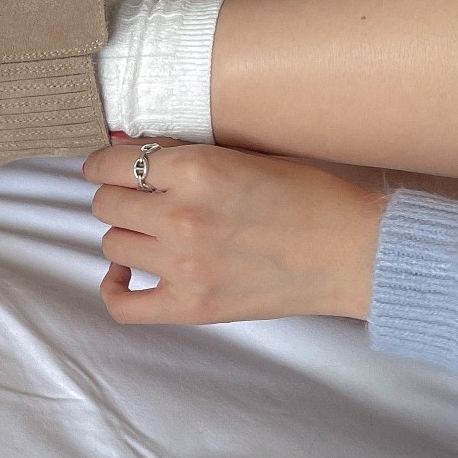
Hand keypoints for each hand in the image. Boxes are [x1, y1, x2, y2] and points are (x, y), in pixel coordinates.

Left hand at [81, 141, 386, 324]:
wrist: (354, 252)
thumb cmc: (311, 198)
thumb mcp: (246, 156)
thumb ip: (187, 156)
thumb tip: (133, 151)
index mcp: (197, 169)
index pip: (114, 164)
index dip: (103, 163)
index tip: (104, 167)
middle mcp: (181, 216)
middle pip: (107, 204)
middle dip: (118, 197)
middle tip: (136, 198)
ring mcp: (183, 265)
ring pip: (112, 244)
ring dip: (125, 235)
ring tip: (149, 232)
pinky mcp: (191, 306)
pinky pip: (123, 305)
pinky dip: (114, 288)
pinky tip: (123, 273)